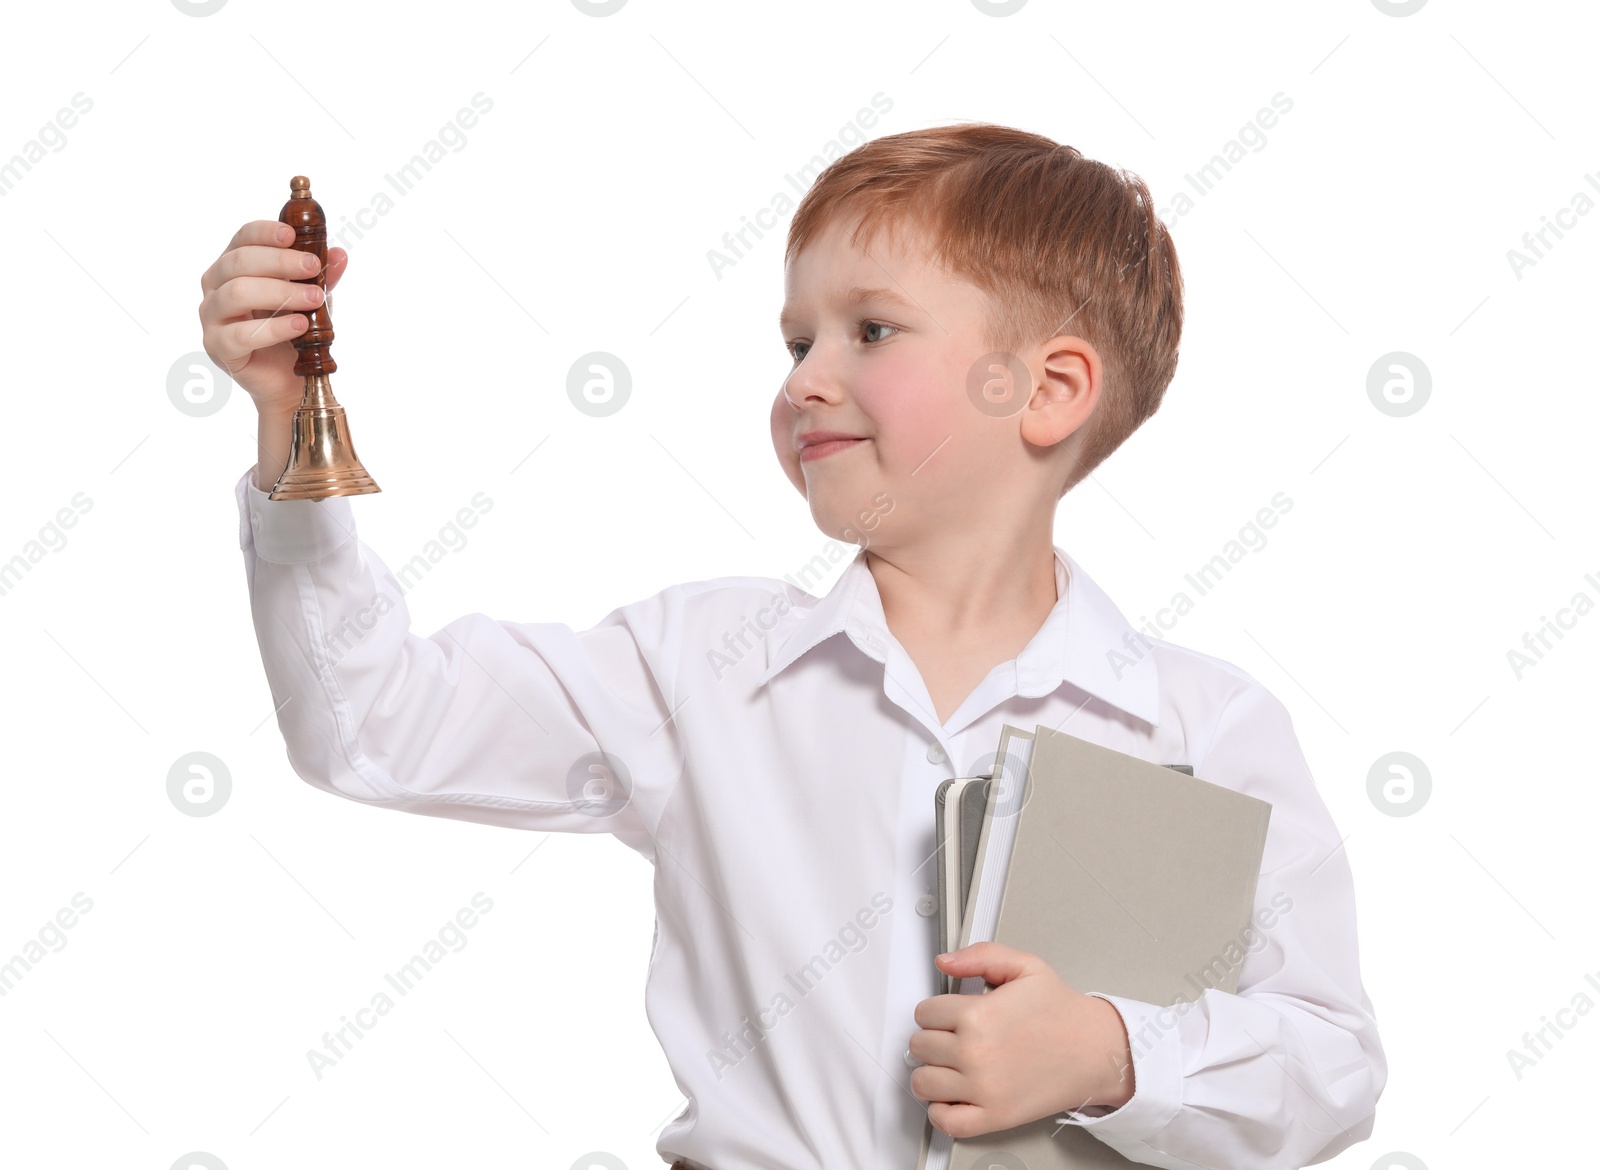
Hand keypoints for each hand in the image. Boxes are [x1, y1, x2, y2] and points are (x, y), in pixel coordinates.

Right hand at [198, 220, 347, 415]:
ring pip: (236, 293)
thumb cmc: (294, 330)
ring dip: (280, 293)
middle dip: (280, 262)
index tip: (293, 235)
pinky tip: (299, 326)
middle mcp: (216, 286)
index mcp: (234, 265)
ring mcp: (211, 316)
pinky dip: (274, 328)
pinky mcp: (217, 347)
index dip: (266, 232)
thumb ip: (323, 276)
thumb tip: (339, 254)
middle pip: (239, 262)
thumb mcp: (312, 298)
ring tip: (314, 299)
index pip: (243, 238)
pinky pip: (241, 334)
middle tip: (313, 268)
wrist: (290, 379)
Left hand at [908, 941, 1133, 1139]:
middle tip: (952, 1037)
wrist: (1095, 1050)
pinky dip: (940, 1111)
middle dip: (933, 1039)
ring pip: (923, 1082)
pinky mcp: (994, 1116)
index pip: (924, 1014)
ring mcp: (982, 1088)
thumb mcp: (1024, 966)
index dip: (934, 1011)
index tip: (947, 1015)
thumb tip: (945, 961)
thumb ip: (980, 956)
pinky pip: (946, 1121)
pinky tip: (951, 1096)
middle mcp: (975, 1053)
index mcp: (978, 1015)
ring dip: (930, 1073)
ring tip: (948, 1065)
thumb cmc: (1063, 1013)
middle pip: (920, 1047)